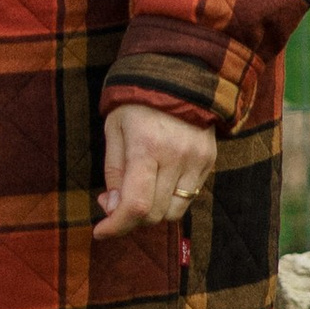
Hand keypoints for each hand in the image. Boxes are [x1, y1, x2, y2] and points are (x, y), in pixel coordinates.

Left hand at [96, 101, 216, 240]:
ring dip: (153, 212)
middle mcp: (177, 157)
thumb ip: (114, 172)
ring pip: (175, 212)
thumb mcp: (114, 131)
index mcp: (147, 147)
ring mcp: (197, 161)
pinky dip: (170, 199)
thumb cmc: (136, 103)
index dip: (116, 226)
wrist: (178, 76)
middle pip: (155, 214)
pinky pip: (189, 197)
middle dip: (131, 218)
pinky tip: (158, 182)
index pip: (136, 205)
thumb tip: (113, 208)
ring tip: (139, 192)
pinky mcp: (209, 162)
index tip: (100, 232)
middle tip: (115, 202)